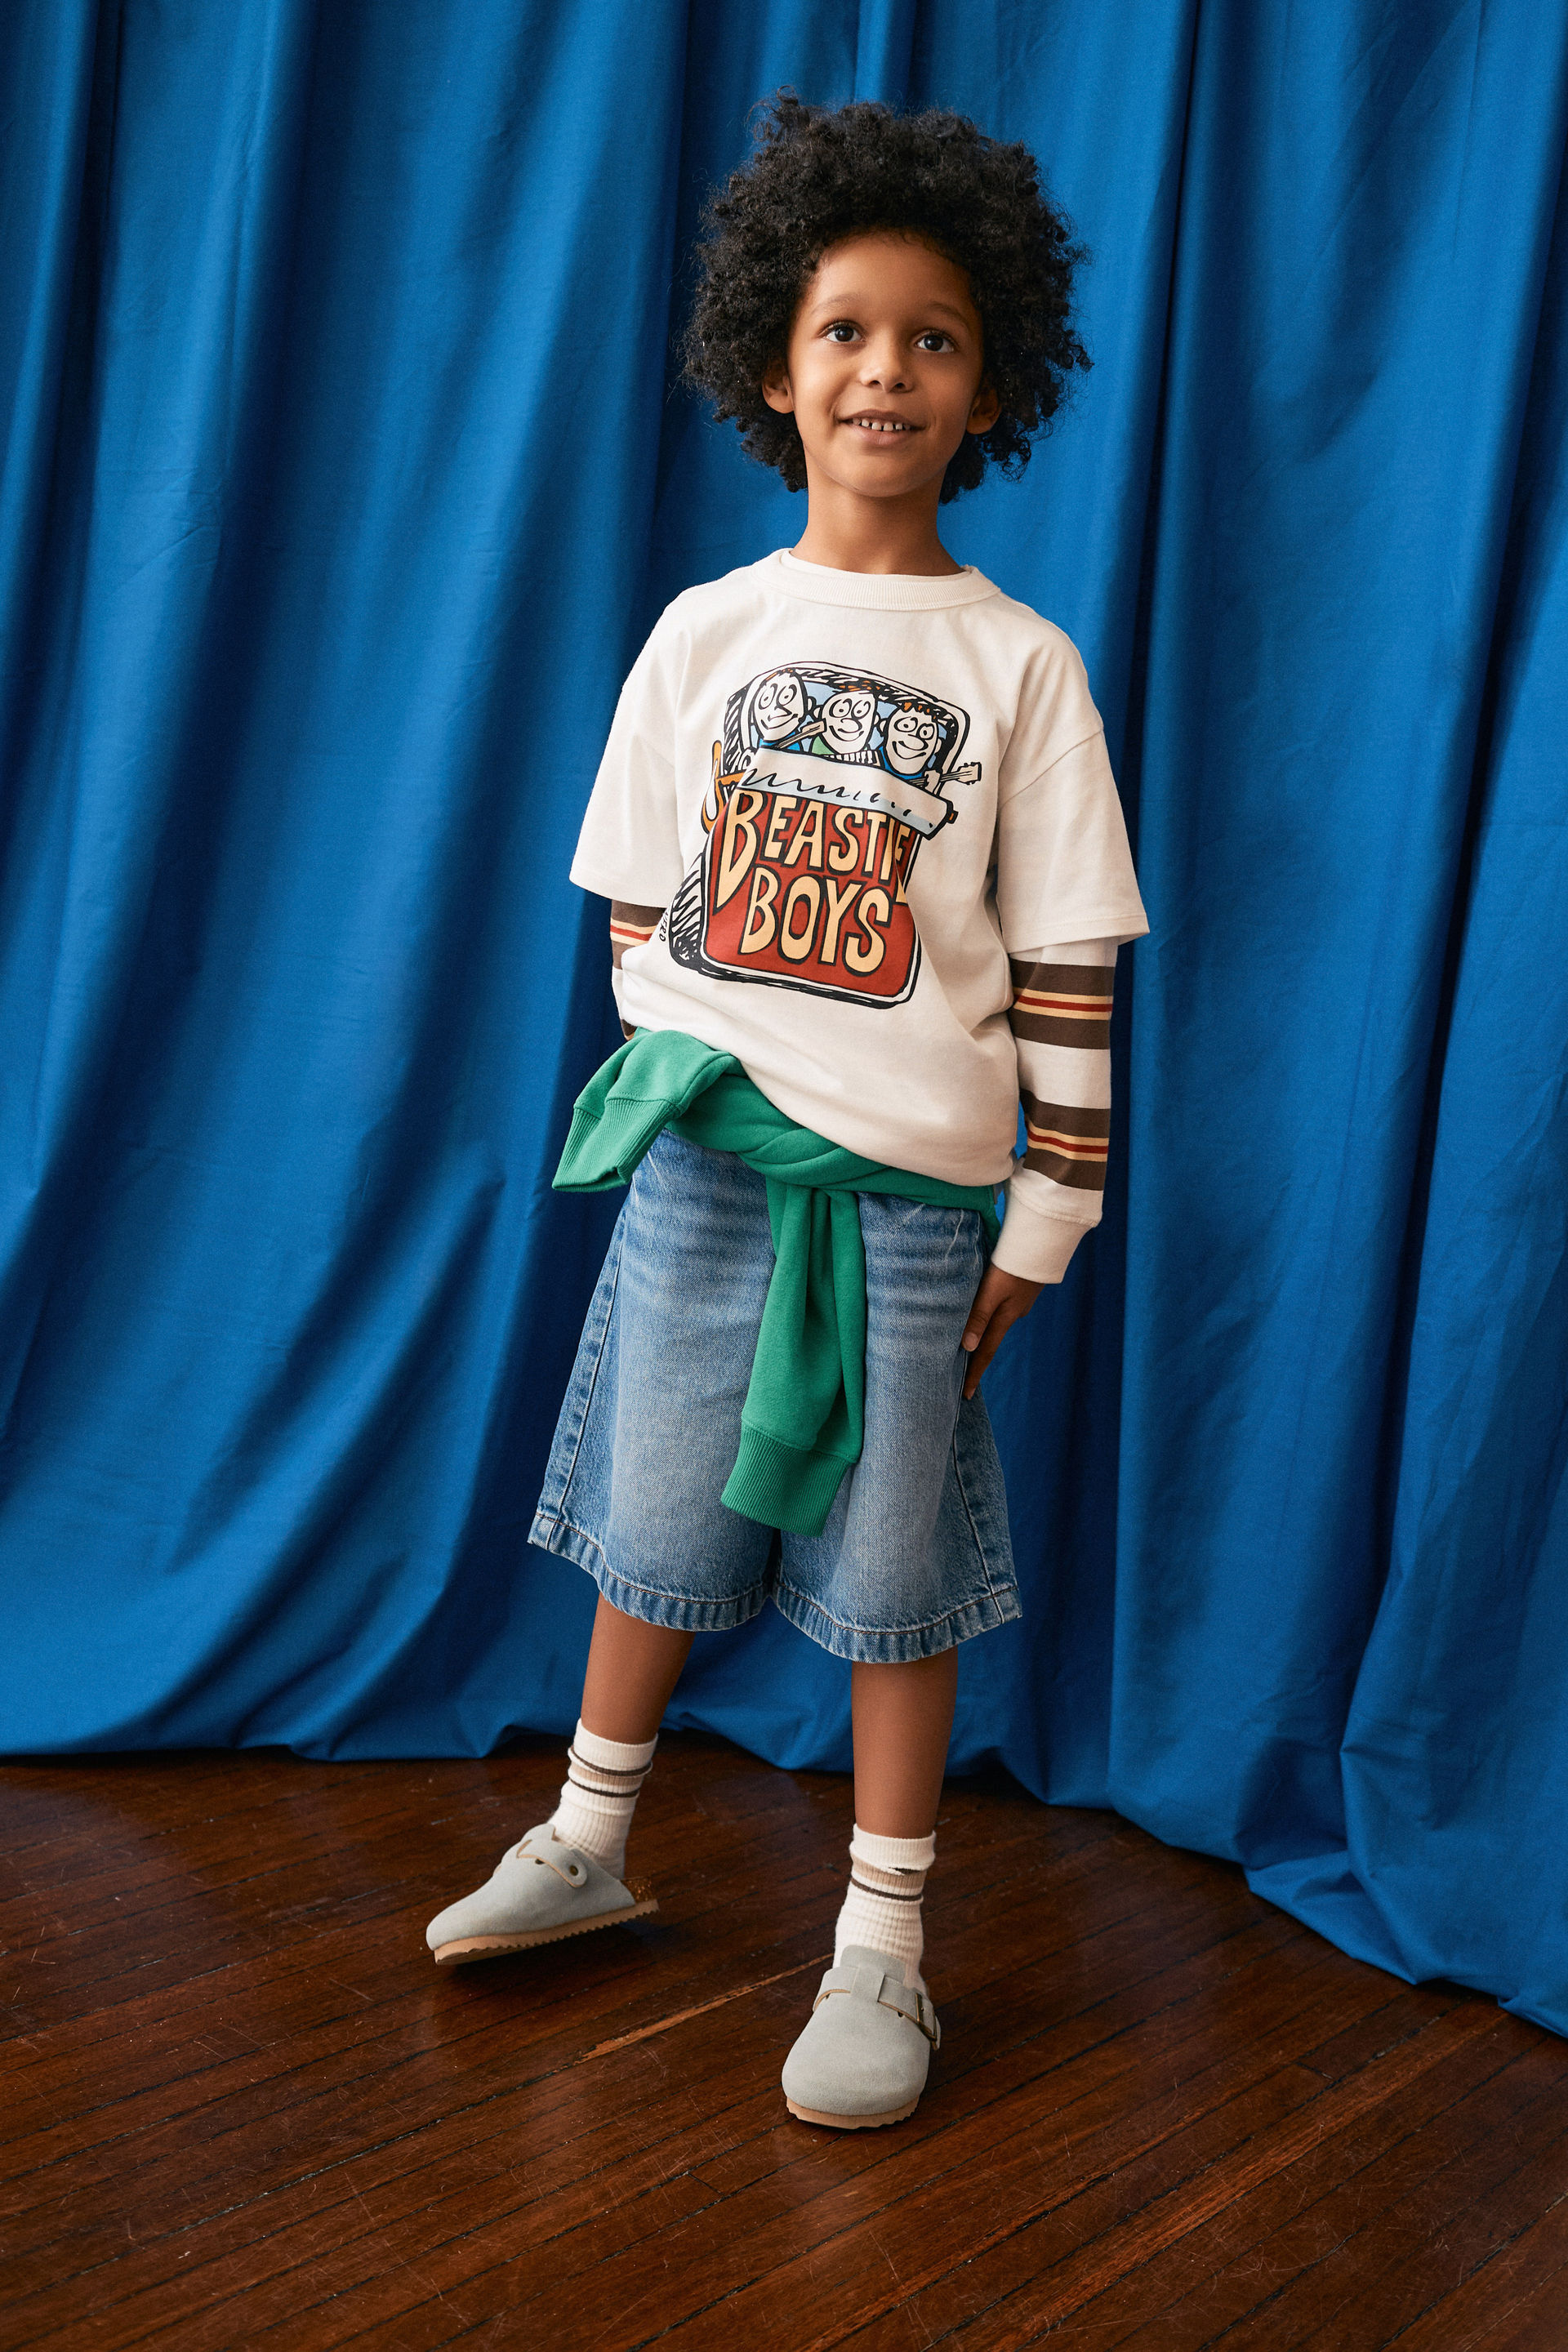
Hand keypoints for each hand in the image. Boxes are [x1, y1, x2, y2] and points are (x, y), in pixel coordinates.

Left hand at [960, 1265, 1043, 1397]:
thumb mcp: (992, 1290)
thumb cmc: (1013, 1263)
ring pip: (996, 1320)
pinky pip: (1002, 1305)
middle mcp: (1014, 1313)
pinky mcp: (1021, 1287)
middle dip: (976, 1356)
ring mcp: (1020, 1301)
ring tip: (966, 1339)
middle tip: (962, 1372)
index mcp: (1006, 1318)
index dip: (974, 1373)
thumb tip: (966, 1346)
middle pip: (990, 1339)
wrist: (1044, 1240)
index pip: (985, 1352)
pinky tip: (986, 1305)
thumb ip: (978, 1315)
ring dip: (982, 1331)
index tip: (965, 1395)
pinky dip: (990, 1311)